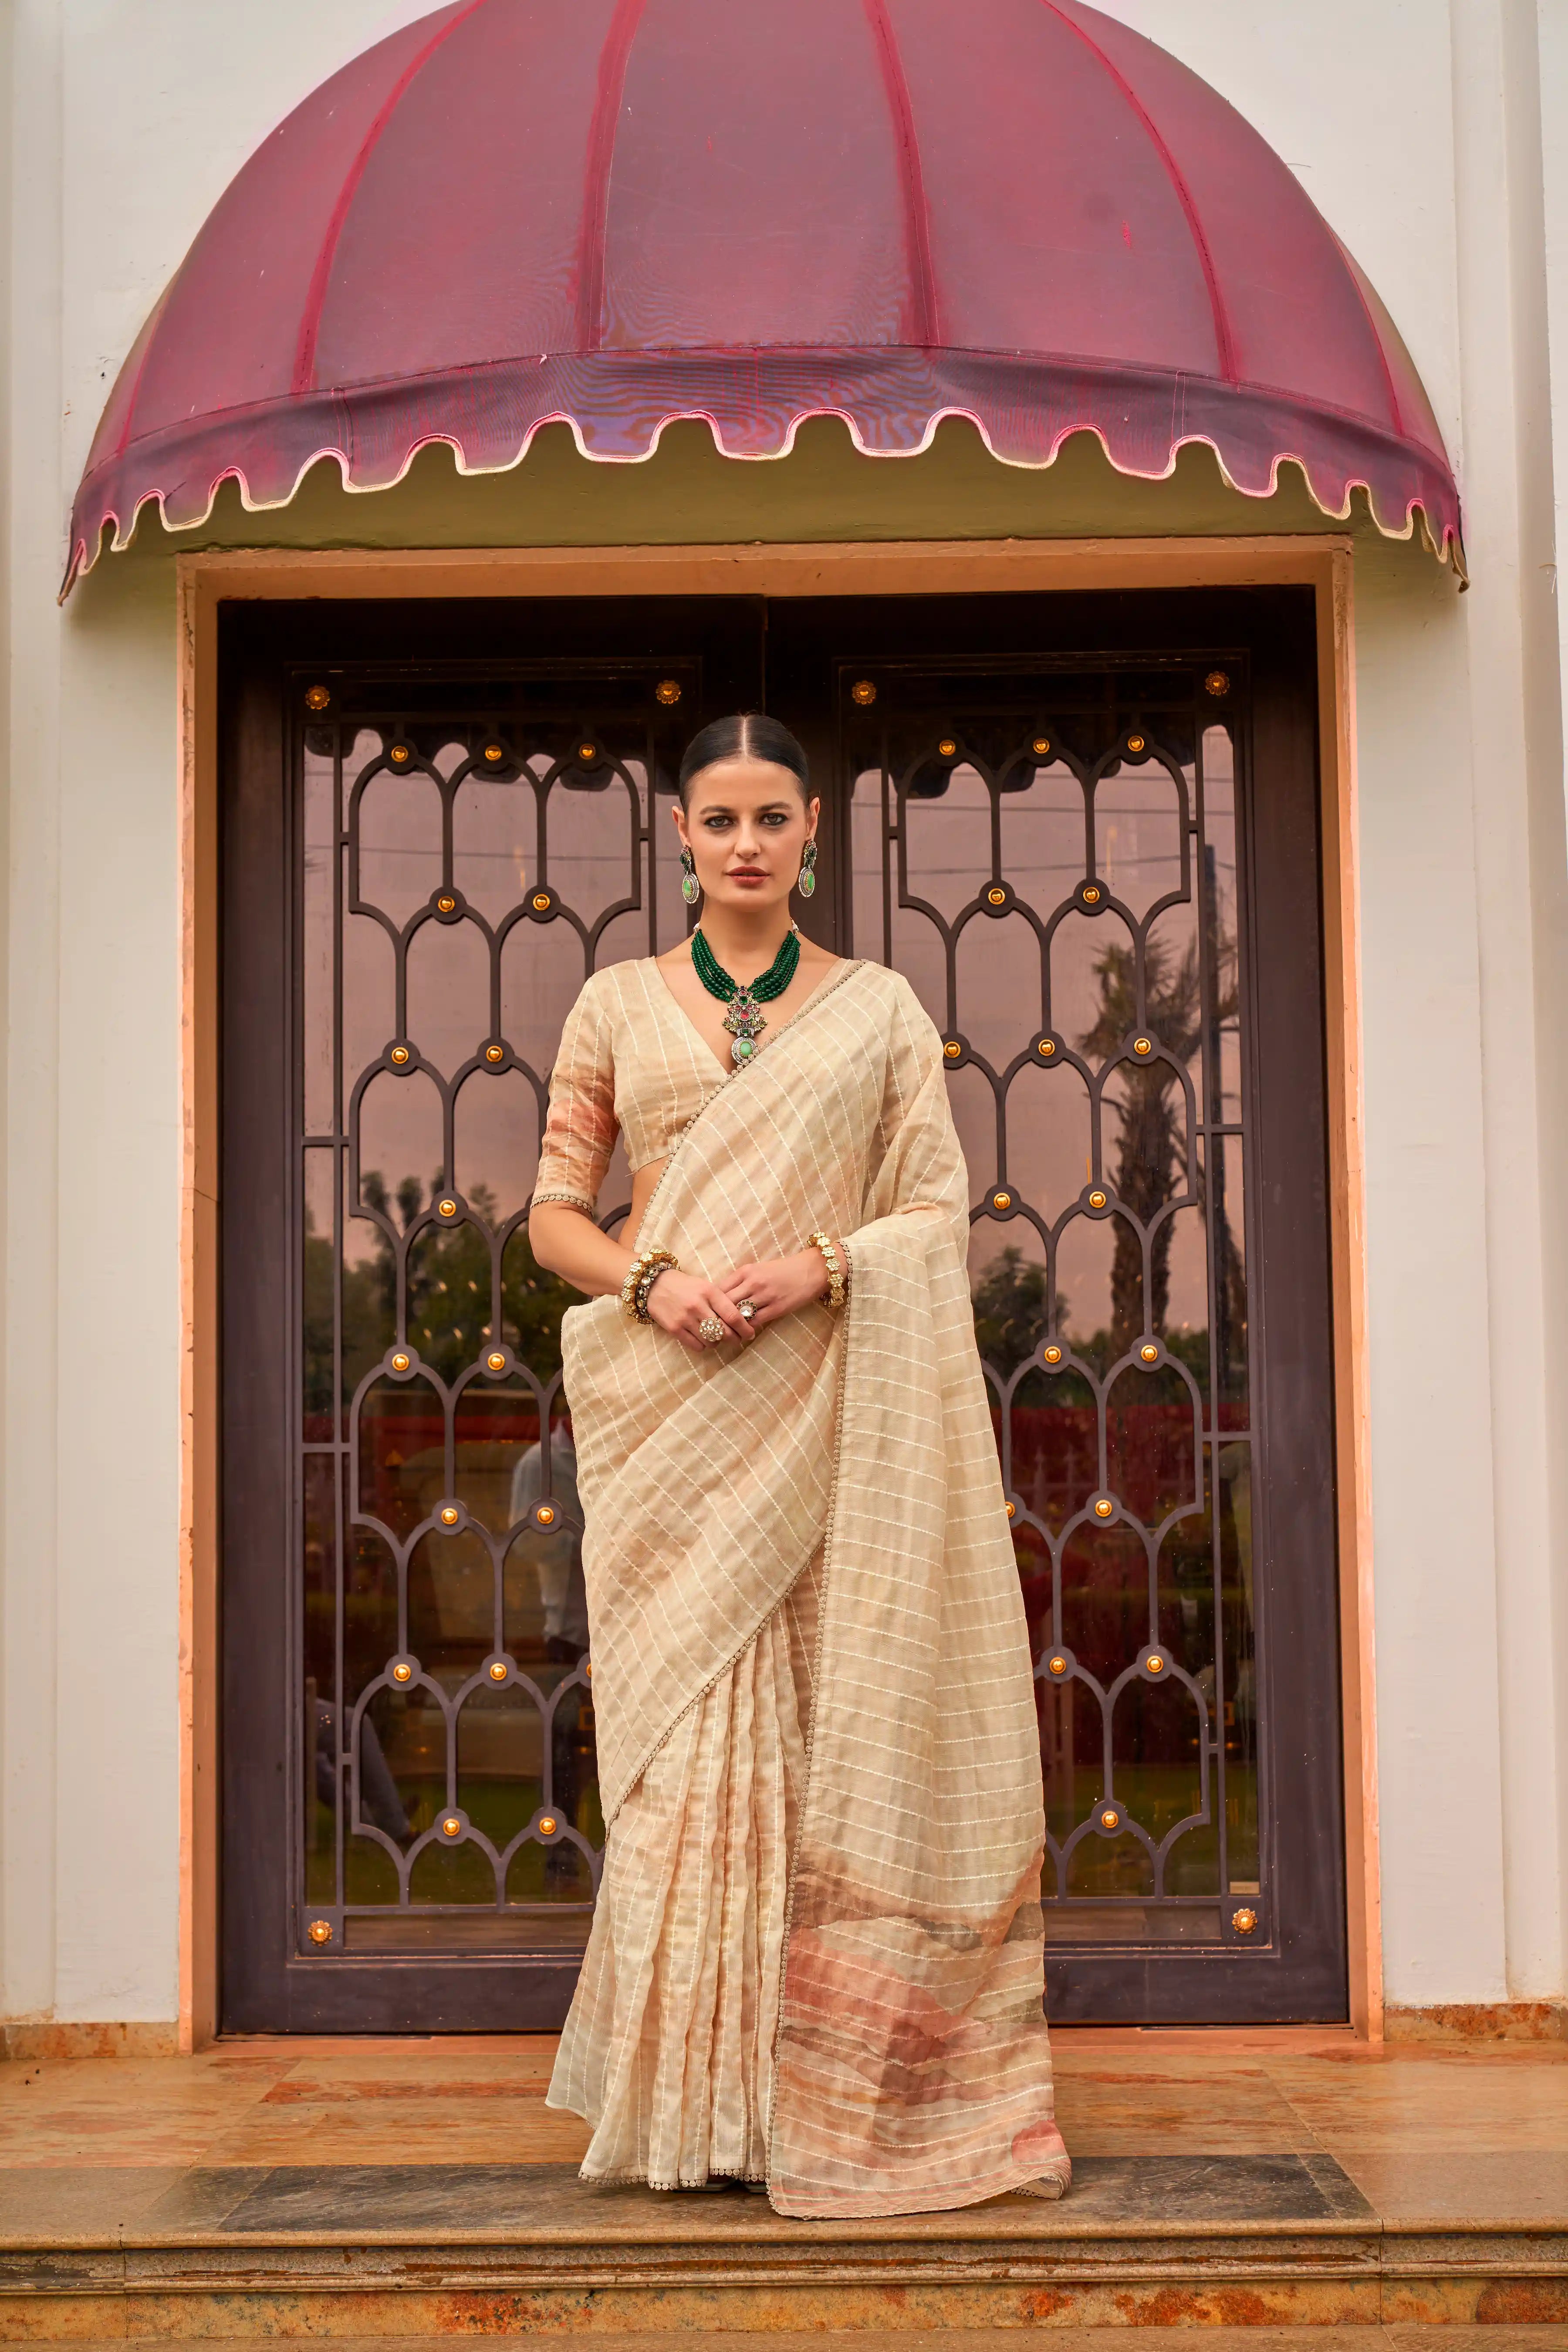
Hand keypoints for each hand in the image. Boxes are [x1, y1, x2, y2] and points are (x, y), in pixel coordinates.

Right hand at [643, 1267, 754, 1354]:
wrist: (655, 1284)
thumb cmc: (686, 1286)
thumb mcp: (706, 1286)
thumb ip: (721, 1301)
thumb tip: (741, 1320)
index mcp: (709, 1292)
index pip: (733, 1315)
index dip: (745, 1328)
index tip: (750, 1333)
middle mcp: (698, 1305)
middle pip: (724, 1331)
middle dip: (734, 1338)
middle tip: (736, 1339)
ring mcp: (685, 1318)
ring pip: (711, 1341)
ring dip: (717, 1342)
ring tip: (716, 1337)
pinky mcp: (674, 1328)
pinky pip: (697, 1346)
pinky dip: (704, 1345)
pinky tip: (703, 1339)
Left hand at [715, 1249, 829, 1331]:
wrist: (811, 1270)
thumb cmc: (783, 1270)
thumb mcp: (758, 1269)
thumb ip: (740, 1281)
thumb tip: (721, 1297)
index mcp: (745, 1271)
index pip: (718, 1289)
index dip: (710, 1303)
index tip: (707, 1313)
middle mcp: (752, 1282)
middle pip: (724, 1303)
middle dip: (716, 1317)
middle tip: (710, 1328)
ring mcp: (765, 1296)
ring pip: (738, 1315)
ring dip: (730, 1326)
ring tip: (723, 1335)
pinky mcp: (777, 1308)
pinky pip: (755, 1322)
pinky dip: (746, 1330)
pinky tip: (742, 1334)